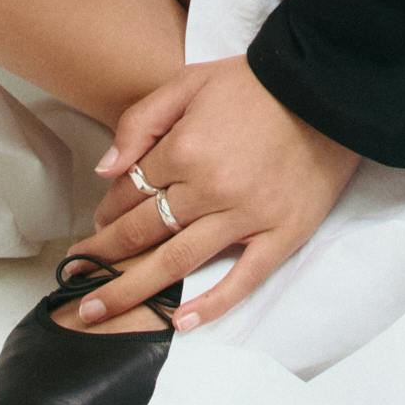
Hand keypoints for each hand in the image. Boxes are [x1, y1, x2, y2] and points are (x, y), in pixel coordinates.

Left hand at [61, 54, 361, 332]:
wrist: (327, 89)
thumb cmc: (255, 85)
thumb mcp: (189, 82)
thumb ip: (141, 121)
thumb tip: (106, 171)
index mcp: (186, 150)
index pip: (131, 192)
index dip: (109, 211)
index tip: (98, 224)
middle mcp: (210, 189)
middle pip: (144, 232)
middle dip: (104, 257)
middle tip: (77, 280)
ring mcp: (247, 217)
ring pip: (177, 263)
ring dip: (132, 290)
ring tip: (99, 312)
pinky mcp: (282, 234)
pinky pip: (242, 279)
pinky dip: (210, 305)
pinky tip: (179, 323)